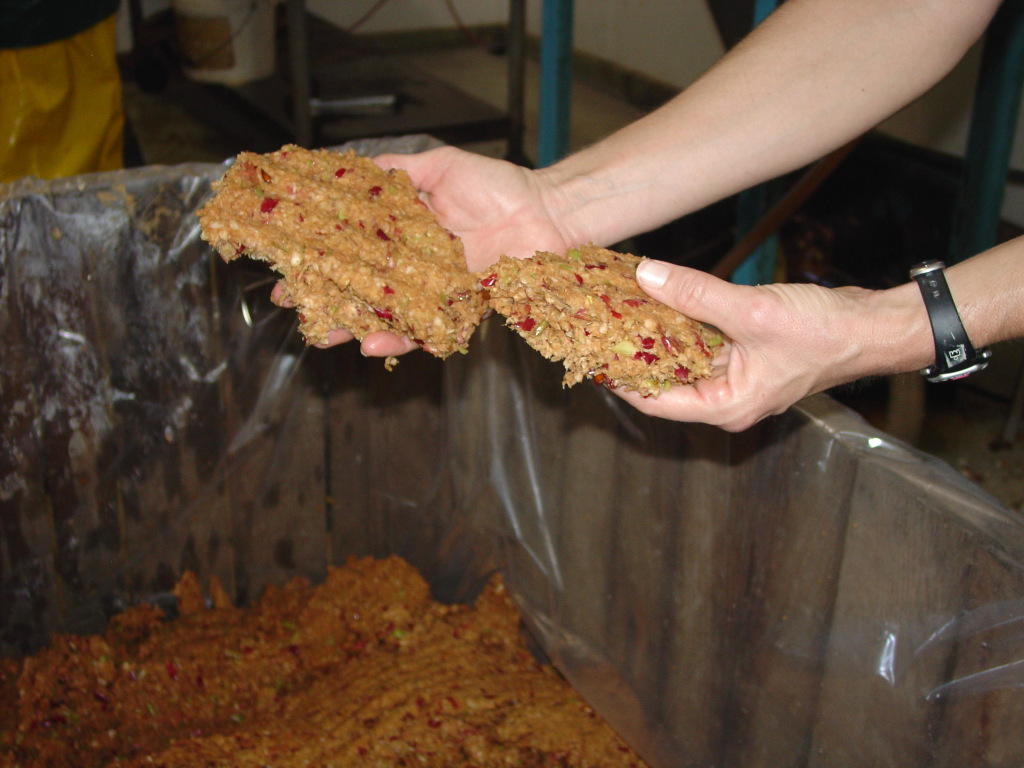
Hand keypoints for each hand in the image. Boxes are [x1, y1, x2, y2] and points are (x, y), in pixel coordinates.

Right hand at [289, 147, 573, 355]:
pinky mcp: (460, 311)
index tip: (287, 265)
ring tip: (327, 337)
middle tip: (295, 309)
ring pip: (390, 316)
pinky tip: (376, 341)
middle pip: (364, 289)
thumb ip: (400, 172)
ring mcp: (436, 292)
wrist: (547, 210)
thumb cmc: (498, 185)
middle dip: (327, 303)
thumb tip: (351, 168)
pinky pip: (428, 330)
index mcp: (404, 235)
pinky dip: (402, 338)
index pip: (354, 250)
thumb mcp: (441, 167)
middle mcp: (415, 267)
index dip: (321, 259)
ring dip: (356, 328)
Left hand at [616, 260, 928, 431]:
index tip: (590, 353)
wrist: (874, 327)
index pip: (654, 401)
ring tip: (622, 307)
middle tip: (601, 323)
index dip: (619, 378)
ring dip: (656, 334)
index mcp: (725, 406)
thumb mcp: (752, 312)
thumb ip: (697, 295)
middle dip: (634, 352)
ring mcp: (736, 377)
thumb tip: (647, 276)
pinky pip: (703, 342)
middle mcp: (726, 398)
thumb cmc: (825, 334)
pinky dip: (683, 323)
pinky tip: (662, 298)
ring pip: (683, 358)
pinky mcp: (745, 355)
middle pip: (665, 379)